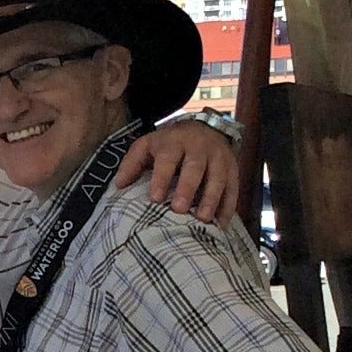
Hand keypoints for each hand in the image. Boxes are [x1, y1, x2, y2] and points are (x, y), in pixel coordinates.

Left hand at [116, 121, 237, 225]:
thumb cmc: (169, 144)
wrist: (204, 127)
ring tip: (203, 219)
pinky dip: (228, 206)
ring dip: (212, 199)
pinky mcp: (233, 168)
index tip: (155, 198)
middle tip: (179, 210)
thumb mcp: (147, 146)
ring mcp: (219, 157)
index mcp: (175, 142)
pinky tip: (221, 223)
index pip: (168, 159)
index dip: (162, 178)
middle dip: (188, 188)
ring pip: (218, 177)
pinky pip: (233, 187)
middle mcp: (199, 147)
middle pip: (195, 167)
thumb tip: (119, 185)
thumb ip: (132, 163)